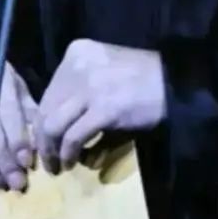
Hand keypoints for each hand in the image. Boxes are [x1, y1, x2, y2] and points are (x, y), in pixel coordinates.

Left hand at [34, 38, 166, 171]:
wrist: (175, 84)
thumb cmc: (142, 81)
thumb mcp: (103, 74)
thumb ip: (78, 94)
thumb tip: (56, 130)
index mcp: (76, 53)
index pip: (48, 92)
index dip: (42, 121)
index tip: (45, 140)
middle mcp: (77, 65)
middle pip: (46, 109)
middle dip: (43, 139)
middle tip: (49, 160)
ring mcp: (90, 87)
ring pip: (52, 125)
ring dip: (52, 150)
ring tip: (59, 165)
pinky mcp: (103, 108)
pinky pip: (73, 137)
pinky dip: (68, 153)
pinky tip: (73, 162)